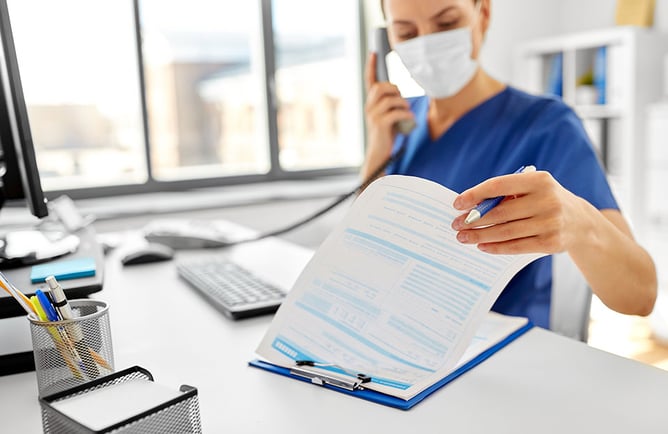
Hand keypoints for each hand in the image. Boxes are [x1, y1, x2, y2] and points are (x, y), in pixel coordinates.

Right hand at [362, 53, 414, 178]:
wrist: (379, 155)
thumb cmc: (387, 135)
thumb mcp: (388, 116)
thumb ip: (391, 104)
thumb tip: (399, 93)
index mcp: (370, 104)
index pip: (369, 81)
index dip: (371, 66)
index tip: (374, 52)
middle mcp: (369, 107)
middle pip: (382, 87)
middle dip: (395, 90)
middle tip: (402, 101)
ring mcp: (373, 116)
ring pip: (391, 98)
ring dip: (403, 103)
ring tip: (407, 113)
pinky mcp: (381, 124)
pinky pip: (396, 111)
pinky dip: (406, 114)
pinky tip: (409, 121)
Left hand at [451, 170, 589, 254]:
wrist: (581, 223)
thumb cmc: (545, 201)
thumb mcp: (532, 189)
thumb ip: (506, 195)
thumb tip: (470, 207)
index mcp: (539, 180)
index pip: (499, 185)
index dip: (475, 195)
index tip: (457, 203)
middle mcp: (547, 199)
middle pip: (500, 212)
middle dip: (474, 220)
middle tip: (456, 225)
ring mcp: (551, 222)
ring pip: (506, 231)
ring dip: (480, 235)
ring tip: (464, 237)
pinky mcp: (551, 242)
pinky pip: (517, 246)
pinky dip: (496, 247)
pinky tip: (482, 246)